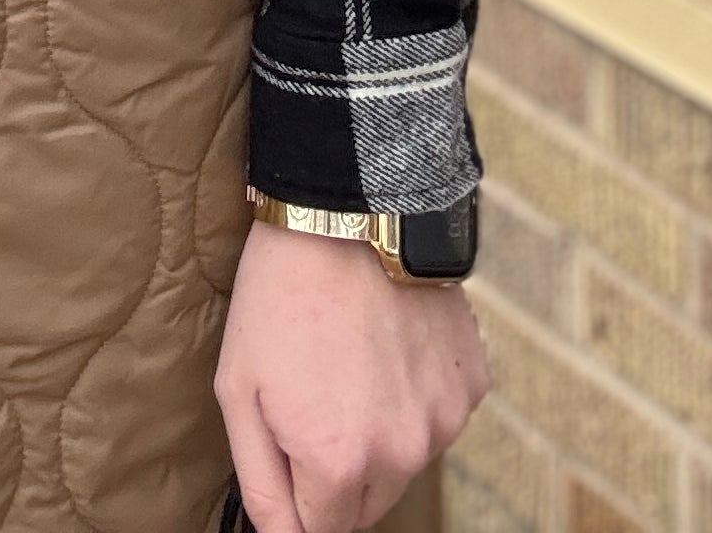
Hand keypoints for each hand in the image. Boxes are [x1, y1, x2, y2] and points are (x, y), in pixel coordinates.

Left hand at [215, 221, 487, 532]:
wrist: (349, 211)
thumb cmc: (280, 294)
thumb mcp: (239, 389)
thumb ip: (260, 483)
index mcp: (340, 464)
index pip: (322, 530)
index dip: (298, 495)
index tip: (289, 447)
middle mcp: (402, 455)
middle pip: (367, 502)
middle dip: (338, 471)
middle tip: (315, 398)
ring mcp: (445, 419)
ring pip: (406, 459)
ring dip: (380, 434)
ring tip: (351, 360)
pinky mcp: (473, 383)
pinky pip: (439, 414)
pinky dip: (416, 395)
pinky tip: (389, 343)